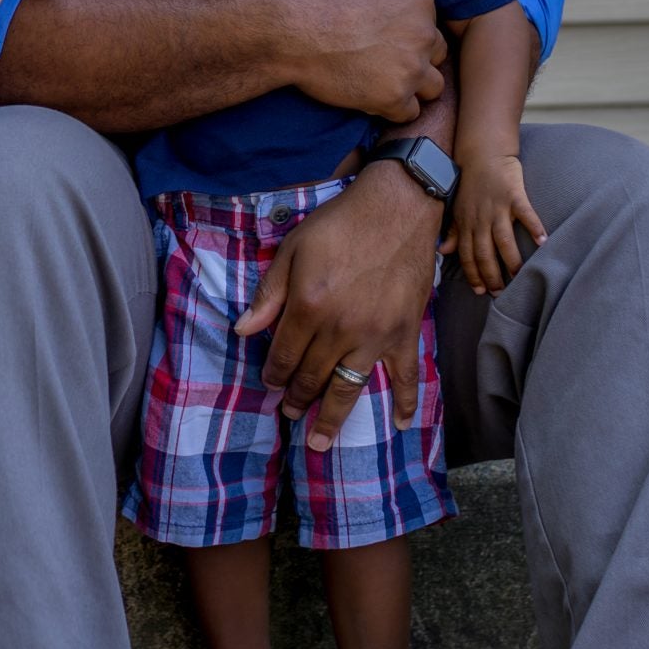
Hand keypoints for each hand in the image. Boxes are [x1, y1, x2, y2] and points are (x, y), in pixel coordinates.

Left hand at [235, 161, 441, 450]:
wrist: (397, 206)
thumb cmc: (339, 223)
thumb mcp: (293, 249)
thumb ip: (268, 294)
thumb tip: (242, 331)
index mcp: (308, 307)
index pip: (284, 355)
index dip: (273, 374)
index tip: (269, 385)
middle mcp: (340, 329)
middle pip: (312, 377)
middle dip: (296, 400)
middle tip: (288, 413)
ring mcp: (375, 335)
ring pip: (349, 388)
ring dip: (332, 417)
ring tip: (320, 442)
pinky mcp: (405, 332)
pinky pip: (406, 376)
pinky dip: (406, 402)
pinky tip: (402, 424)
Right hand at [283, 0, 445, 122]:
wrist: (294, 29)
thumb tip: (393, 6)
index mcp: (420, 1)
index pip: (430, 25)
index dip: (409, 36)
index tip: (387, 40)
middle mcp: (424, 33)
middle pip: (437, 55)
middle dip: (416, 60)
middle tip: (386, 63)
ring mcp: (411, 68)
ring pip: (433, 88)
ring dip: (412, 88)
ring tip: (383, 85)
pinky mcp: (394, 98)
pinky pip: (408, 114)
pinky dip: (392, 110)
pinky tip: (370, 100)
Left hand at [442, 151, 547, 295]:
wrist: (482, 152)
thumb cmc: (470, 182)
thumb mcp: (456, 207)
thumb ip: (452, 230)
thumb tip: (443, 251)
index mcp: (466, 222)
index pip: (468, 255)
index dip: (473, 274)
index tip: (480, 291)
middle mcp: (480, 218)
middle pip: (485, 253)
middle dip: (492, 275)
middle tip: (501, 293)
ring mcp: (497, 207)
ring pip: (503, 240)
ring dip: (511, 260)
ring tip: (519, 277)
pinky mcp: (514, 194)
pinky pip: (525, 213)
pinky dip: (534, 227)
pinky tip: (543, 242)